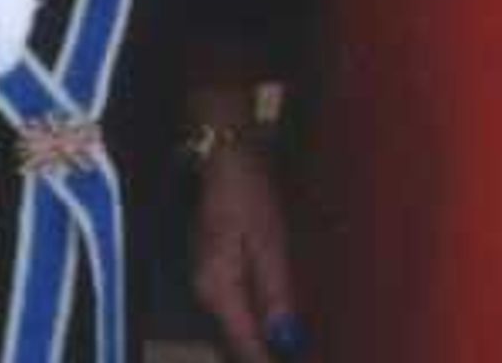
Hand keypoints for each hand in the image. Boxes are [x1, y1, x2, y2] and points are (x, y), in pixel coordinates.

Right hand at [188, 138, 302, 362]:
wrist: (223, 158)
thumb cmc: (248, 196)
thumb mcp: (269, 244)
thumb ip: (276, 294)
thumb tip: (285, 340)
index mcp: (218, 288)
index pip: (243, 343)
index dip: (265, 362)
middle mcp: (205, 292)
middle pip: (233, 341)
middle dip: (261, 355)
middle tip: (296, 356)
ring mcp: (206, 282)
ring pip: (232, 329)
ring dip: (258, 342)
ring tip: (288, 349)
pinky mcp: (214, 272)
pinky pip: (234, 312)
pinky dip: (254, 325)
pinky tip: (275, 327)